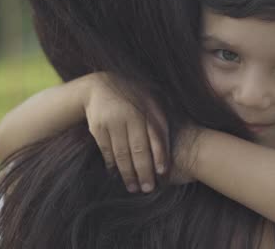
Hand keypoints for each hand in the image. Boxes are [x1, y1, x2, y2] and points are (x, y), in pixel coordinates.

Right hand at [84, 72, 166, 192]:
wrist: (99, 86)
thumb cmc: (133, 97)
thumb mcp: (150, 102)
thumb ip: (160, 120)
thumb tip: (177, 141)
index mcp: (146, 110)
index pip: (156, 136)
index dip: (160, 155)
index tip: (163, 172)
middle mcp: (130, 116)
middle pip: (138, 149)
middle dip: (144, 171)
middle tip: (148, 188)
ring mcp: (113, 122)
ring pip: (122, 153)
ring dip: (128, 173)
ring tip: (133, 188)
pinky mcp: (98, 128)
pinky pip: (107, 150)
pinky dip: (112, 165)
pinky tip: (117, 175)